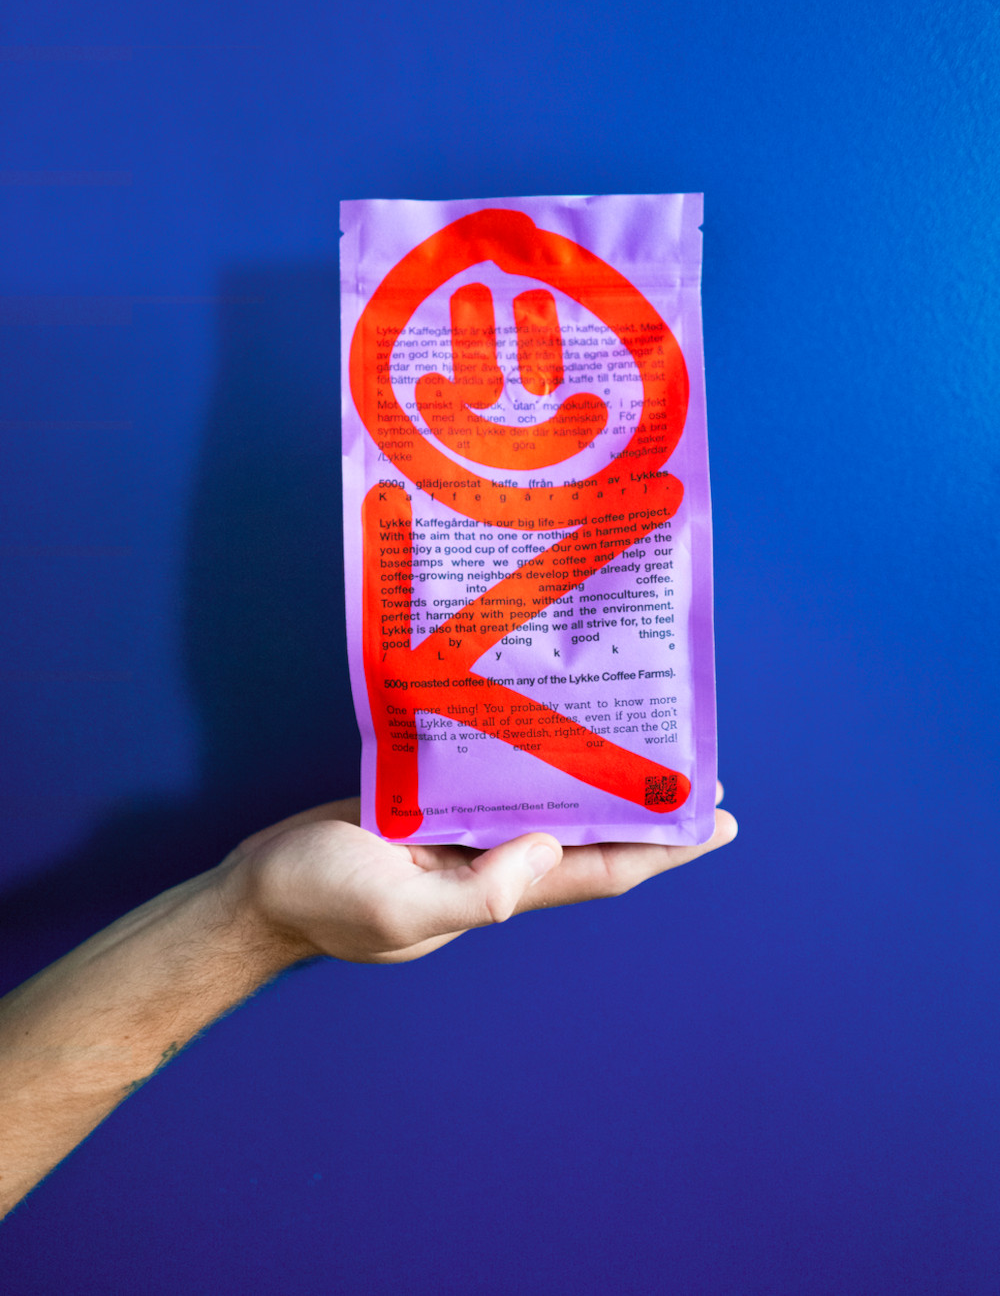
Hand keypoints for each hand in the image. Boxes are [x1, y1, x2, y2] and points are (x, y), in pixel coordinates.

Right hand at [223, 786, 736, 965]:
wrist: (258, 889)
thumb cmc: (322, 901)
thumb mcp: (396, 907)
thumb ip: (474, 893)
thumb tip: (547, 851)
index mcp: (499, 889)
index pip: (602, 870)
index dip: (664, 850)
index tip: (719, 821)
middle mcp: (495, 859)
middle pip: (590, 833)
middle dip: (645, 809)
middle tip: (696, 769)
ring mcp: (464, 832)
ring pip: (550, 801)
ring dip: (597, 778)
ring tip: (641, 738)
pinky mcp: (431, 801)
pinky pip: (499, 778)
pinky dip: (533, 756)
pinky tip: (551, 724)